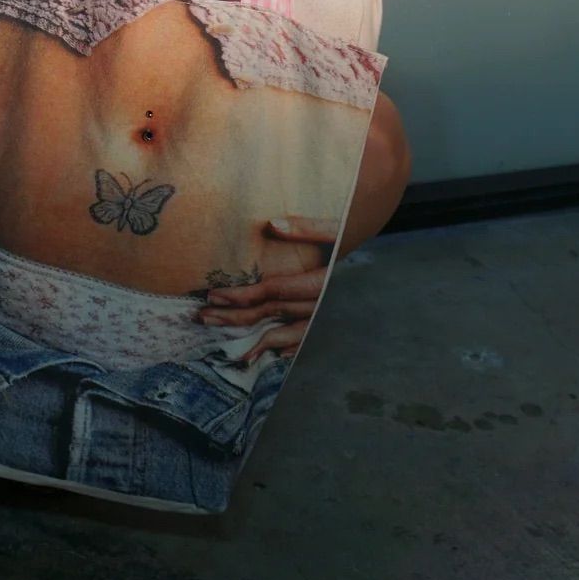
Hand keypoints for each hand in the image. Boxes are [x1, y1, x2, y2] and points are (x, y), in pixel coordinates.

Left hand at [197, 215, 339, 364]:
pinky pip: (304, 336)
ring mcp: (320, 311)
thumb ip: (306, 227)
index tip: (214, 295)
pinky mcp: (322, 313)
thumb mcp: (336, 225)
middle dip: (235, 318)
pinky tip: (273, 354)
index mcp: (317, 280)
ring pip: (285, 331)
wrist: (374, 239)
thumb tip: (273, 225)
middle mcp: (317, 300)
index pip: (272, 291)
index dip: (242, 295)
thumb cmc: (354, 229)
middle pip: (270, 313)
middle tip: (204, 317)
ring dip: (256, 341)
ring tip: (232, 351)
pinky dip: (289, 347)